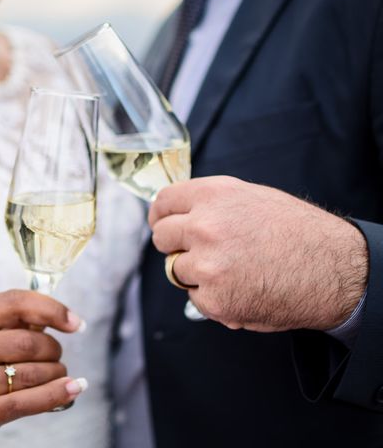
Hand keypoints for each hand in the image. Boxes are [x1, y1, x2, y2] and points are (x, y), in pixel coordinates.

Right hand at [0, 290, 85, 447]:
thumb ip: (8, 325)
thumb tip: (58, 317)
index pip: (15, 303)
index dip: (52, 309)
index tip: (74, 322)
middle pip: (28, 342)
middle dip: (54, 350)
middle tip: (56, 357)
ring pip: (31, 373)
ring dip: (56, 373)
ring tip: (57, 375)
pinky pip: (26, 402)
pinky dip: (56, 394)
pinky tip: (72, 388)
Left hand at [149, 176, 367, 331]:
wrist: (333, 270)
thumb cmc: (297, 232)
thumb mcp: (251, 197)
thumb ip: (211, 203)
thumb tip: (179, 213)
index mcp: (213, 195)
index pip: (163, 202)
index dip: (160, 215)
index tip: (161, 223)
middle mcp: (204, 226)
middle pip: (161, 237)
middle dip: (173, 245)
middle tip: (196, 252)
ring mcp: (206, 265)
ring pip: (175, 270)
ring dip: (195, 274)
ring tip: (232, 271)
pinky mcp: (213, 299)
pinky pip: (194, 298)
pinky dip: (211, 298)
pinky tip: (240, 289)